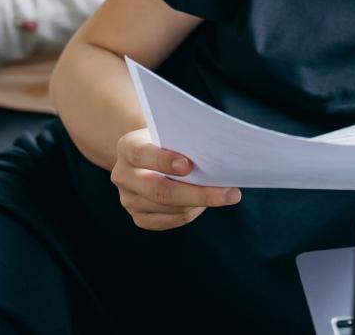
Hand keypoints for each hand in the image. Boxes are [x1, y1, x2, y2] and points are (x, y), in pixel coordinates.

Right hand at [111, 128, 241, 230]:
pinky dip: (191, 212)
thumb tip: (219, 157)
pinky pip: (170, 220)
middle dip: (199, 193)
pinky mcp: (139, 217)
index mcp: (127, 147)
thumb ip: (184, 141)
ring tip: (225, 194)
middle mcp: (123, 175)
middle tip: (232, 193)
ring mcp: (128, 199)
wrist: (146, 154)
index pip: (142, 154)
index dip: (164, 161)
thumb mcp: (169, 132)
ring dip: (200, 203)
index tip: (189, 165)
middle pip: (159, 190)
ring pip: (169, 208)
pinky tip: (204, 203)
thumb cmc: (166, 139)